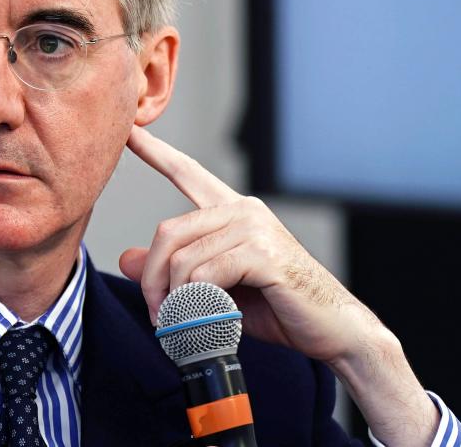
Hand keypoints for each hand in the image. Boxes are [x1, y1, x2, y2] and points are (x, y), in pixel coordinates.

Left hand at [119, 126, 440, 445]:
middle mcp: (242, 210)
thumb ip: (173, 270)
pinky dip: (196, 302)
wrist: (332, 330)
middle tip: (156, 314)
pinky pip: (205, 275)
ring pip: (183, 259)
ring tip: (181, 323)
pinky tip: (209, 317)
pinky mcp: (263, 253)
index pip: (186, 172)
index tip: (128, 130)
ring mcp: (254, 227)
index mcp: (231, 211)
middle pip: (168, 232)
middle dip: (153, 280)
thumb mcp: (213, 287)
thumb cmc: (275, 306)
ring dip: (173, 298)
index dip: (155, 151)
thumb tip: (127, 259)